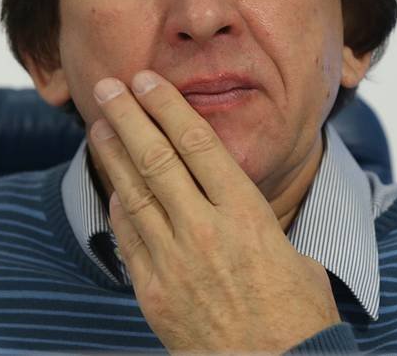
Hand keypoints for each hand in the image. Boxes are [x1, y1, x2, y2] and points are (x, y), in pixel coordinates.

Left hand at [87, 70, 340, 352]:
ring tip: (98, 124)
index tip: (147, 81)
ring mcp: (174, 262)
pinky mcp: (154, 293)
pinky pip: (128, 238)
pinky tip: (111, 184)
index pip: (196, 142)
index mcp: (245, 213)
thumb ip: (254, 219)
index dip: (166, 105)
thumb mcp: (291, 251)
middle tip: (108, 87)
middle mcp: (205, 230)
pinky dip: (118, 206)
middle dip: (128, 116)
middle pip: (156, 157)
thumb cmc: (298, 315)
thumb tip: (235, 199)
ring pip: (134, 192)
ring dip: (112, 154)